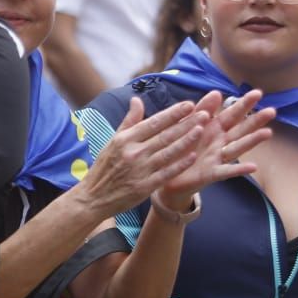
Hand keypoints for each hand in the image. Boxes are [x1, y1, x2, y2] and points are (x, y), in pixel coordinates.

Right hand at [74, 96, 205, 218]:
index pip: (153, 122)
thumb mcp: (112, 141)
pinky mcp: (145, 186)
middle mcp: (132, 152)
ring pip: (168, 152)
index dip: (172, 113)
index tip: (188, 105)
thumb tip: (137, 100)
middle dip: (186, 124)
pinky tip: (193, 156)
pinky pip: (166, 173)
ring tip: (202, 129)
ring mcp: (140, 170)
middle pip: (164, 135)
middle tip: (204, 113)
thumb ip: (129, 121)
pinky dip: (180, 164)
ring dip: (186, 140)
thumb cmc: (104, 167)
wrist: (93, 197)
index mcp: (124, 139)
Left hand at [157, 90, 274, 207]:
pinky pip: (226, 171)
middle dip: (255, 120)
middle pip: (240, 130)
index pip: (231, 114)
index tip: (258, 93)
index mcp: (213, 129)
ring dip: (252, 141)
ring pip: (237, 147)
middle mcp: (219, 142)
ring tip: (267, 133)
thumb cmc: (181, 147)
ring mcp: (217, 158)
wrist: (167, 174)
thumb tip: (217, 92)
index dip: (243, 104)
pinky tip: (253, 167)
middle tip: (272, 111)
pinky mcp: (211, 173)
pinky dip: (239, 169)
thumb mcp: (188, 125)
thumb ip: (201, 110)